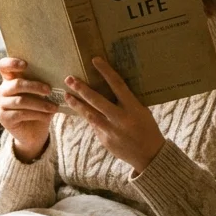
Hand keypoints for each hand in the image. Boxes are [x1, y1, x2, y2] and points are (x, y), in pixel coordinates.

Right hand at [0, 57, 56, 161]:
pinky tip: (47, 116)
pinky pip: (20, 113)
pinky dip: (36, 114)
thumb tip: (59, 75)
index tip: (26, 64)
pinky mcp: (3, 118)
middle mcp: (2, 90)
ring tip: (54, 107)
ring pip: (20, 101)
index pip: (3, 66)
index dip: (12, 63)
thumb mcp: (41, 95)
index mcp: (10, 80)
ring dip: (40, 104)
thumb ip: (43, 84)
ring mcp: (0, 105)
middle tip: (49, 90)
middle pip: (16, 84)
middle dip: (35, 86)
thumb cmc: (39, 109)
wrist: (34, 133)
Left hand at [63, 57, 164, 172]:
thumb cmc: (147, 128)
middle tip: (69, 79)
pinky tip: (77, 109)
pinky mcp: (104, 140)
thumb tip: (110, 86)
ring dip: (76, 104)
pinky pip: (93, 125)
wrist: (149, 155)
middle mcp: (121, 118)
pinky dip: (86, 116)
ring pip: (90, 114)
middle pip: (98, 101)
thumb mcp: (142, 111)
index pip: (118, 85)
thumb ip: (127, 101)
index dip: (106, 71)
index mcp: (133, 108)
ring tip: (66, 95)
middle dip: (82, 89)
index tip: (95, 60)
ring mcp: (111, 130)